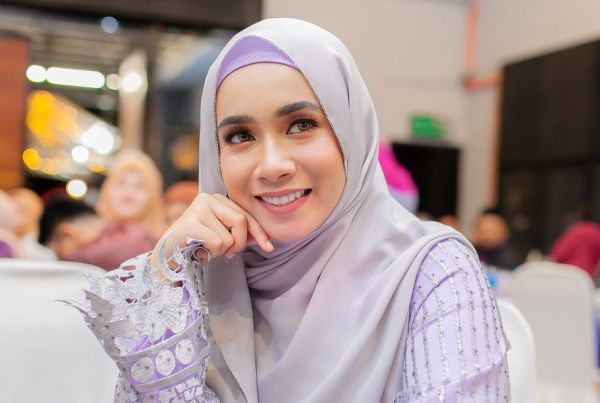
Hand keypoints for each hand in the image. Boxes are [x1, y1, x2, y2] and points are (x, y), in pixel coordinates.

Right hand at [150, 193, 272, 268]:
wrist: (168, 257)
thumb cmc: (197, 245)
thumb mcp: (222, 235)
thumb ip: (241, 233)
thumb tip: (266, 240)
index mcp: (216, 199)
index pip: (245, 214)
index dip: (259, 232)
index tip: (269, 247)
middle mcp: (207, 199)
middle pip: (241, 222)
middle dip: (239, 243)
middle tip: (229, 254)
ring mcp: (197, 209)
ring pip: (228, 237)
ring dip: (220, 251)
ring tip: (205, 249)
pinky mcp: (189, 223)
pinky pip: (216, 243)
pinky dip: (211, 253)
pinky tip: (198, 251)